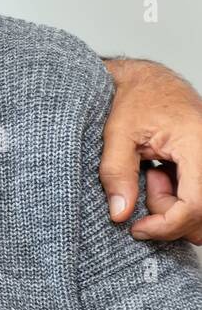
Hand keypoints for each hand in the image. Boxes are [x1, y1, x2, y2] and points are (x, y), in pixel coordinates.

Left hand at [101, 59, 201, 243]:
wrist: (149, 81)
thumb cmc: (136, 99)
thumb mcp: (117, 133)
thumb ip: (116, 173)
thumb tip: (120, 214)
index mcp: (197, 145)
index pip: (196, 204)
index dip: (168, 224)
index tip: (138, 229)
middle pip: (201, 213)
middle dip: (168, 212)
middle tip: (146, 180)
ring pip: (200, 210)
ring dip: (172, 203)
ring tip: (152, 172)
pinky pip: (196, 198)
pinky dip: (176, 195)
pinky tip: (160, 172)